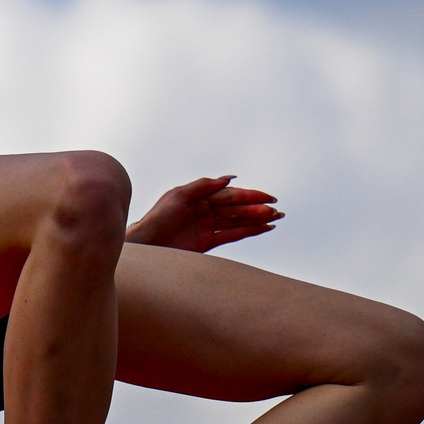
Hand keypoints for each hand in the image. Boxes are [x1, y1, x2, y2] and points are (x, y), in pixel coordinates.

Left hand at [127, 176, 281, 253]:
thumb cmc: (157, 218)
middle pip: (236, 208)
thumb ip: (203, 186)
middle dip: (257, 208)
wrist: (146, 244)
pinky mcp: (206, 241)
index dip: (250, 195)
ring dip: (257, 219)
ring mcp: (207, 226)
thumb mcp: (177, 196)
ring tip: (276, 218)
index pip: (230, 195)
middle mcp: (205, 210)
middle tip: (277, 210)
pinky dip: (247, 231)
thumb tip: (228, 178)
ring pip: (237, 221)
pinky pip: (231, 234)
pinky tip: (263, 228)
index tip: (269, 197)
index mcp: (200, 196)